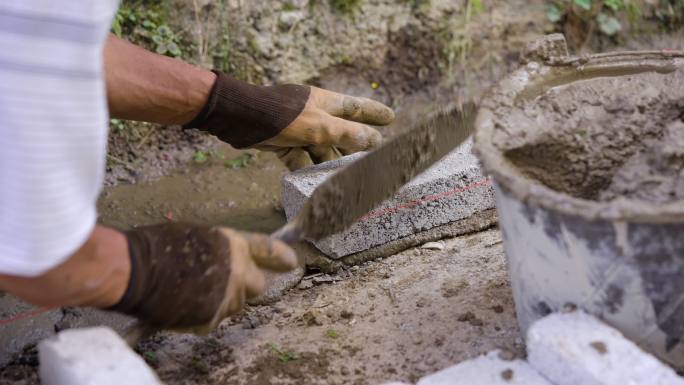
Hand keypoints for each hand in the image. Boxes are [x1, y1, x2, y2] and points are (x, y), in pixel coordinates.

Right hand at [111, 223, 296, 333]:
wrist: (136, 270)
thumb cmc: (159, 247)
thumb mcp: (197, 238)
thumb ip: (219, 252)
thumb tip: (223, 263)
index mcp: (235, 245)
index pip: (268, 250)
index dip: (281, 257)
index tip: (291, 262)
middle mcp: (238, 271)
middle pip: (257, 286)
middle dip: (244, 287)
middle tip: (219, 284)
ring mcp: (227, 297)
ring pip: (234, 306)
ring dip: (220, 302)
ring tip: (191, 293)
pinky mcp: (212, 318)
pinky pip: (213, 320)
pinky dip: (201, 317)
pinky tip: (182, 306)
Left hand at [254, 86, 394, 169]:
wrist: (239, 118)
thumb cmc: (281, 117)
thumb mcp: (319, 127)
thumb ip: (347, 134)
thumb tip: (375, 140)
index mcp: (325, 102)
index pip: (357, 107)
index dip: (374, 113)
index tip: (390, 118)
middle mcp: (314, 113)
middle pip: (340, 129)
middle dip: (354, 143)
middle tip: (373, 154)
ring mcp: (298, 128)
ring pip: (321, 146)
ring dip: (330, 160)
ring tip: (345, 176)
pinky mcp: (283, 141)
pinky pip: (300, 156)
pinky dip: (305, 167)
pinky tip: (313, 182)